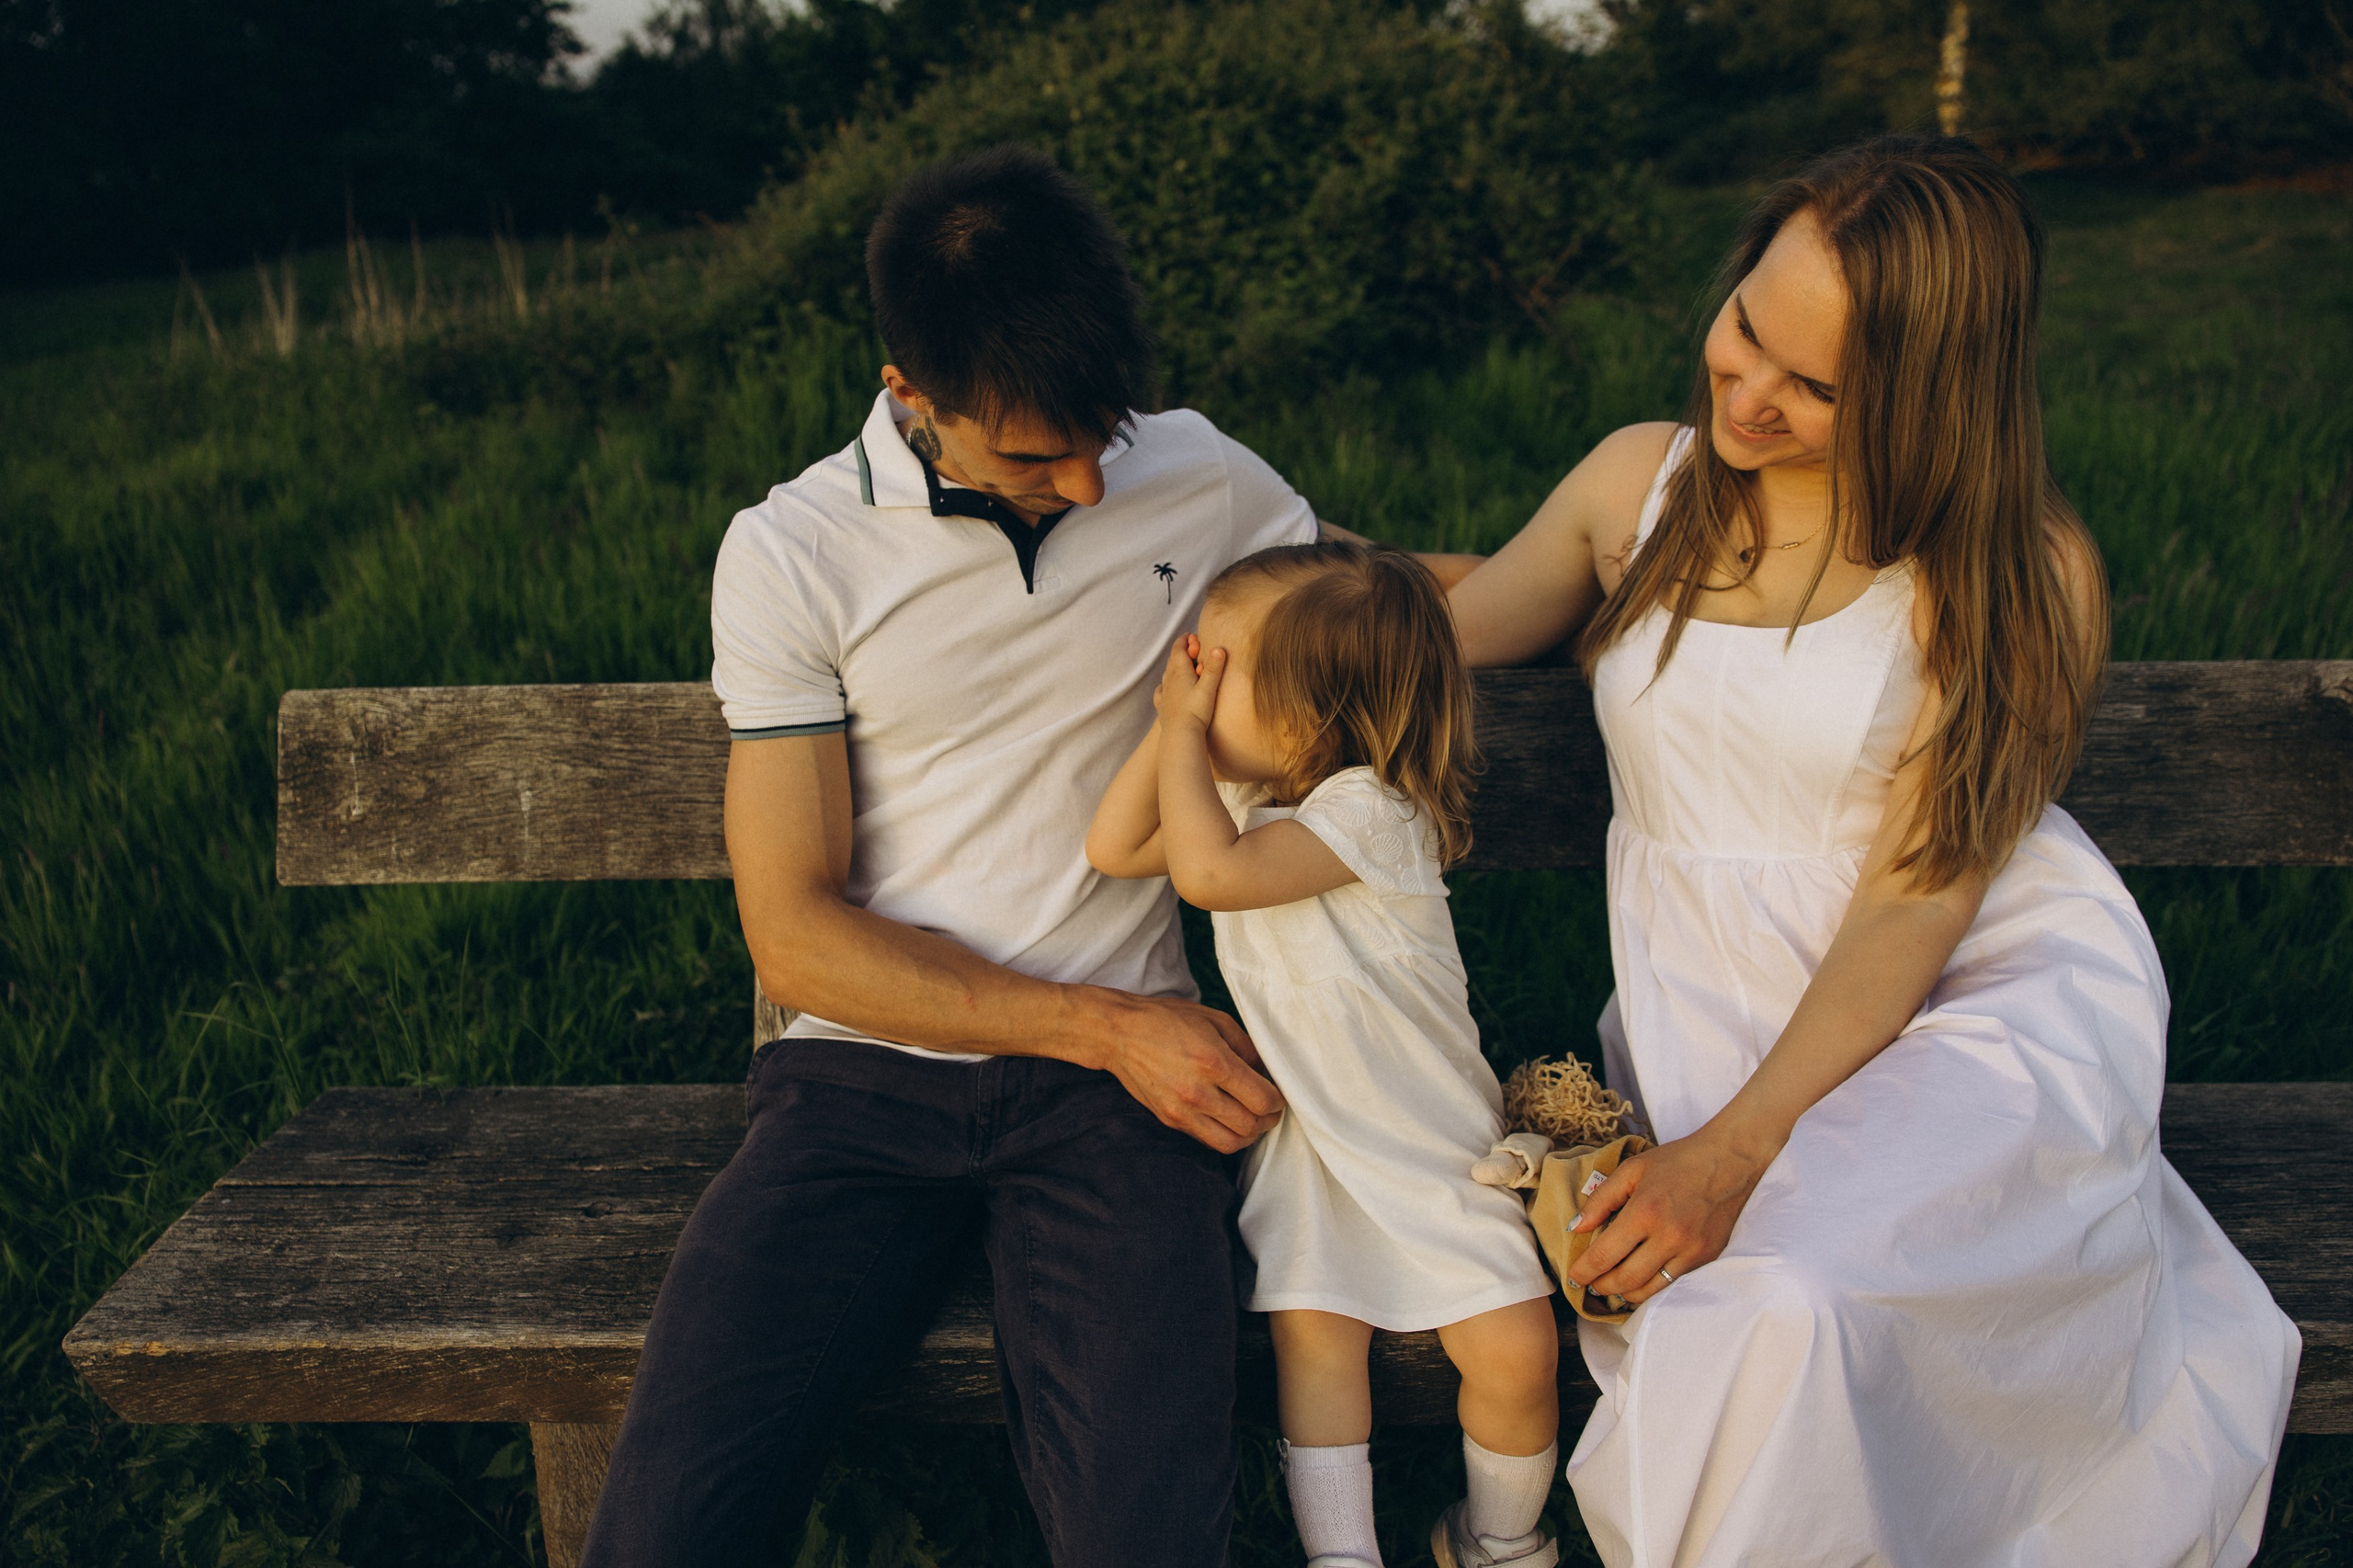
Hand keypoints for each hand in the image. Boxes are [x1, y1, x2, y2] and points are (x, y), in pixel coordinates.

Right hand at [1090, 989, 1283, 1153]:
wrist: (1119, 1033)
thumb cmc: (1168, 1020)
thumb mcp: (1216, 1020)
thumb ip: (1247, 1048)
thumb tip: (1266, 1073)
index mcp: (1213, 1062)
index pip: (1262, 1099)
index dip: (1278, 1101)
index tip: (1278, 1094)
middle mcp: (1197, 1092)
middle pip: (1250, 1126)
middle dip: (1268, 1120)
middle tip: (1270, 1108)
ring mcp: (1181, 1110)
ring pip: (1230, 1143)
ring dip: (1249, 1135)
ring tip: (1252, 1118)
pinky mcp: (1170, 1120)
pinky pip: (1207, 1140)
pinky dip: (1225, 1135)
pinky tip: (1228, 1119)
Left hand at [1153, 635, 1224, 730]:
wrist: (1180, 735)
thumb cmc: (1196, 711)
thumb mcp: (1208, 687)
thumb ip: (1214, 668)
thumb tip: (1219, 648)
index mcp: (1179, 672)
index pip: (1178, 649)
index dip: (1185, 640)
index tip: (1191, 635)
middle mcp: (1169, 680)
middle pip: (1172, 660)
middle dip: (1181, 651)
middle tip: (1191, 647)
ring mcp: (1164, 693)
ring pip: (1167, 674)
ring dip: (1174, 667)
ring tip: (1183, 666)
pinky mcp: (1162, 706)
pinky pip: (1161, 691)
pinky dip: (1165, 685)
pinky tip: (1166, 689)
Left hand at [1566, 1125, 1778, 1304]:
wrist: (1729, 1160)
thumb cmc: (1677, 1161)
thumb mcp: (1632, 1169)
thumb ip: (1601, 1200)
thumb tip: (1576, 1228)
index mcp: (1644, 1211)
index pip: (1604, 1255)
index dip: (1584, 1272)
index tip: (1572, 1278)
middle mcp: (1668, 1236)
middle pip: (1625, 1279)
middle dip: (1601, 1287)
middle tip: (1589, 1285)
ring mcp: (1690, 1250)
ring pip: (1649, 1289)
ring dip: (1625, 1294)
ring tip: (1611, 1288)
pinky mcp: (1706, 1257)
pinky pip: (1673, 1283)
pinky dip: (1652, 1288)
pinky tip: (1639, 1282)